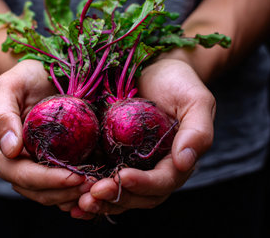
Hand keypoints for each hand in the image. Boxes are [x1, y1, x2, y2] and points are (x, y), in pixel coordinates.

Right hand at [0, 59, 94, 207]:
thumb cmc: (28, 76)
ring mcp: (47, 165)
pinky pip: (72, 189)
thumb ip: (1, 115)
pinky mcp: (68, 163)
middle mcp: (26, 162)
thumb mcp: (10, 85)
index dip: (45, 180)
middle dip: (64, 193)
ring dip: (76, 197)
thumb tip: (10, 150)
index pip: (19, 174)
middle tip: (92, 186)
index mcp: (9, 149)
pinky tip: (102, 190)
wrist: (52, 70)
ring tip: (99, 189)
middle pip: (38, 191)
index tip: (72, 176)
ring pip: (55, 195)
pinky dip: (84, 194)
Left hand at [74, 58, 215, 217]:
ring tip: (81, 202)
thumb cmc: (177, 81)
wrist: (154, 66)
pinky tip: (72, 195)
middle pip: (140, 196)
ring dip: (101, 201)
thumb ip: (198, 131)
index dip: (144, 184)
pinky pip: (102, 180)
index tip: (123, 177)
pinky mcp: (112, 156)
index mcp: (177, 160)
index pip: (163, 182)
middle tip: (93, 194)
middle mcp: (155, 168)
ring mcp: (133, 164)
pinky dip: (89, 191)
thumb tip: (185, 163)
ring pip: (120, 194)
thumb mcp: (195, 100)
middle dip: (118, 198)